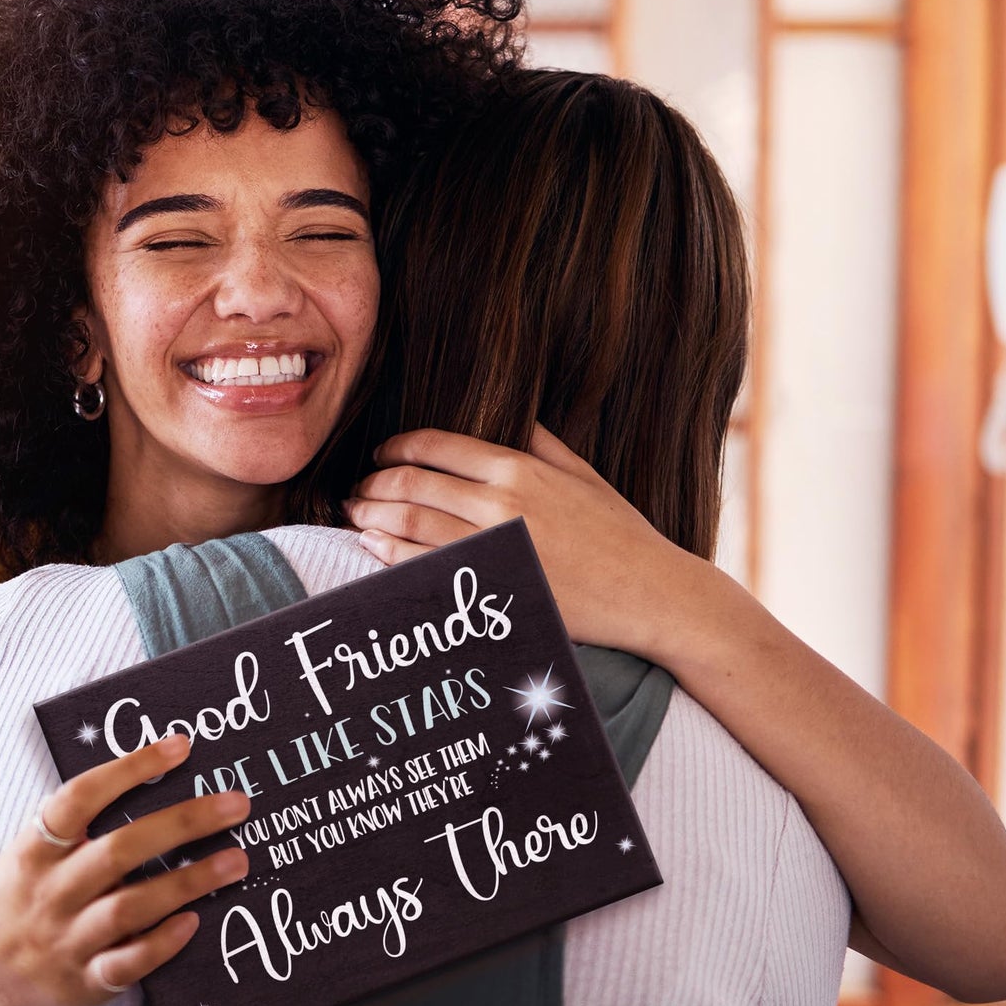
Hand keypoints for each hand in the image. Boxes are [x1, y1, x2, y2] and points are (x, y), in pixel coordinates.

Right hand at [0, 733, 247, 1005]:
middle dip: (184, 824)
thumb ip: (75, 820)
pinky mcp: (82, 985)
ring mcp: (65, 941)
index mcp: (33, 850)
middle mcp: (49, 892)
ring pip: (131, 907)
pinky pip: (127, 965)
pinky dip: (161, 943)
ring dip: (189, 882)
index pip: (80, 797)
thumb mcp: (28, 851)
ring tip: (237, 860)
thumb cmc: (17, 898)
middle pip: (120, 850)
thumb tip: (153, 772)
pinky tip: (194, 922)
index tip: (181, 746)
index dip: (130, 768)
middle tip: (238, 805)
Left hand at [346, 424, 702, 655]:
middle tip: (357, 490)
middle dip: (373, 485)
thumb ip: (539, 439)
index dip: (395, 448)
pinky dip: (387, 555)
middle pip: (411, 485)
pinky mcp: (487, 589)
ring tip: (356, 515)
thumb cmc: (619, 533)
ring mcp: (490, 549)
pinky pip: (421, 569)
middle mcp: (500, 505)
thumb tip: (507, 410)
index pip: (434, 446)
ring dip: (371, 517)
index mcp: (519, 468)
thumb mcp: (582, 473)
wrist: (650, 594)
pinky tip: (373, 547)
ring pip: (408, 526)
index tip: (381, 456)